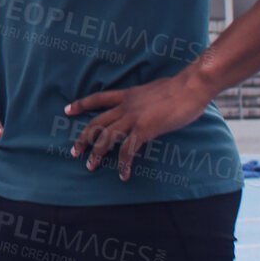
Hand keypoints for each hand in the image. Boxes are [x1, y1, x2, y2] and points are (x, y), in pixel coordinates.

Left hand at [65, 72, 214, 180]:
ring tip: (90, 166)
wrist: (192, 86)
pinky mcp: (144, 129)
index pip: (98, 98)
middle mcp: (126, 106)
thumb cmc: (181, 88)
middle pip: (96, 123)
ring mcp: (134, 117)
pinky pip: (128, 150)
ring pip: (106, 137)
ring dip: (96, 153)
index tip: (67, 110)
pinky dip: (124, 164)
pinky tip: (123, 175)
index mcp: (128, 95)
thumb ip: (146, 99)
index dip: (81, 105)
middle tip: (74, 152)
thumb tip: (148, 106)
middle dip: (83, 138)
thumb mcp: (155, 90)